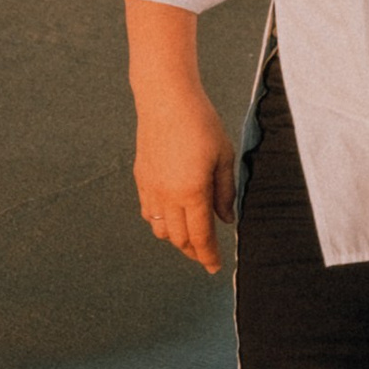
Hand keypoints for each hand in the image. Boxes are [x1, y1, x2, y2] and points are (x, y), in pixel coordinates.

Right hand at [134, 81, 235, 273]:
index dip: (208, 255)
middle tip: (206, 256)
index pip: (200, 236)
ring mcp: (151, 188)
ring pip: (161, 229)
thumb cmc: (200, 123)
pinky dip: (161, 223)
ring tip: (191, 238)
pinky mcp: (141, 178)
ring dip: (176, 239)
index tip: (215, 267)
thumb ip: (225, 192)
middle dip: (194, 251)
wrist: (166, 100)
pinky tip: (172, 218)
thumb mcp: (224, 156)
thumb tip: (227, 219)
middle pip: (179, 238)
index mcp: (192, 192)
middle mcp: (167, 195)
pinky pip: (149, 213)